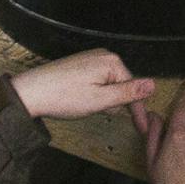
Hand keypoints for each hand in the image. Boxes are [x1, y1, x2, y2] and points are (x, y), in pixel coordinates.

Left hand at [9, 50, 155, 120]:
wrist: (31, 92)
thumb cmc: (65, 97)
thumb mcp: (101, 100)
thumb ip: (128, 93)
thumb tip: (153, 84)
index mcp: (112, 62)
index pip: (134, 88)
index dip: (137, 111)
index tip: (141, 129)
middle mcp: (103, 55)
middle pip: (121, 85)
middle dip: (113, 103)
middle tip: (94, 109)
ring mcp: (90, 58)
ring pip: (108, 85)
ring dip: (102, 99)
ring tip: (84, 105)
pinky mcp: (80, 64)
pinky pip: (96, 81)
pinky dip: (92, 93)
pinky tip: (79, 99)